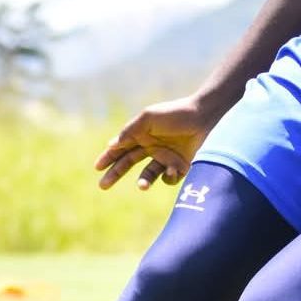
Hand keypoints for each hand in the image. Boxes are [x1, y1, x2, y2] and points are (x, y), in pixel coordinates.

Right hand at [95, 95, 213, 190]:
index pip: (120, 148)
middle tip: (103, 186)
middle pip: (128, 164)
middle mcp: (151, 147)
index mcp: (141, 135)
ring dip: (143, 182)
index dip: (108, 158)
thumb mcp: (148, 118)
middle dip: (115, 174)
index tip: (97, 168)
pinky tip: (173, 168)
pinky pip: (169, 178)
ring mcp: (165, 158)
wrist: (203, 117)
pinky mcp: (180, 166)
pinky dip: (168, 177)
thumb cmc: (174, 114)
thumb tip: (111, 145)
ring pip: (148, 175)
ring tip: (142, 186)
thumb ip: (129, 131)